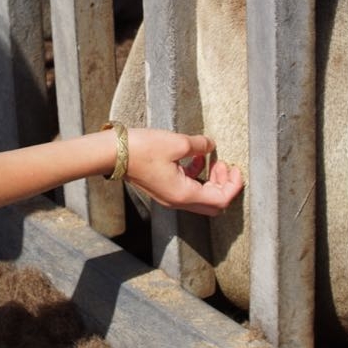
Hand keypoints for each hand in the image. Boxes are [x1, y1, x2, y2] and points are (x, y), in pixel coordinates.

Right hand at [121, 128, 242, 215]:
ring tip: (211, 160)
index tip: (235, 167)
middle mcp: (178, 201)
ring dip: (212, 182)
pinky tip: (195, 159)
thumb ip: (199, 145)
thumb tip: (210, 145)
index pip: (221, 199)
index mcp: (184, 194)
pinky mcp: (163, 189)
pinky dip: (197, 178)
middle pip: (214, 204)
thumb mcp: (177, 142)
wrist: (113, 154)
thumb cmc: (142, 149)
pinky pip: (188, 190)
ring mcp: (170, 197)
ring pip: (202, 198)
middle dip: (224, 185)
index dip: (233, 185)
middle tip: (224, 165)